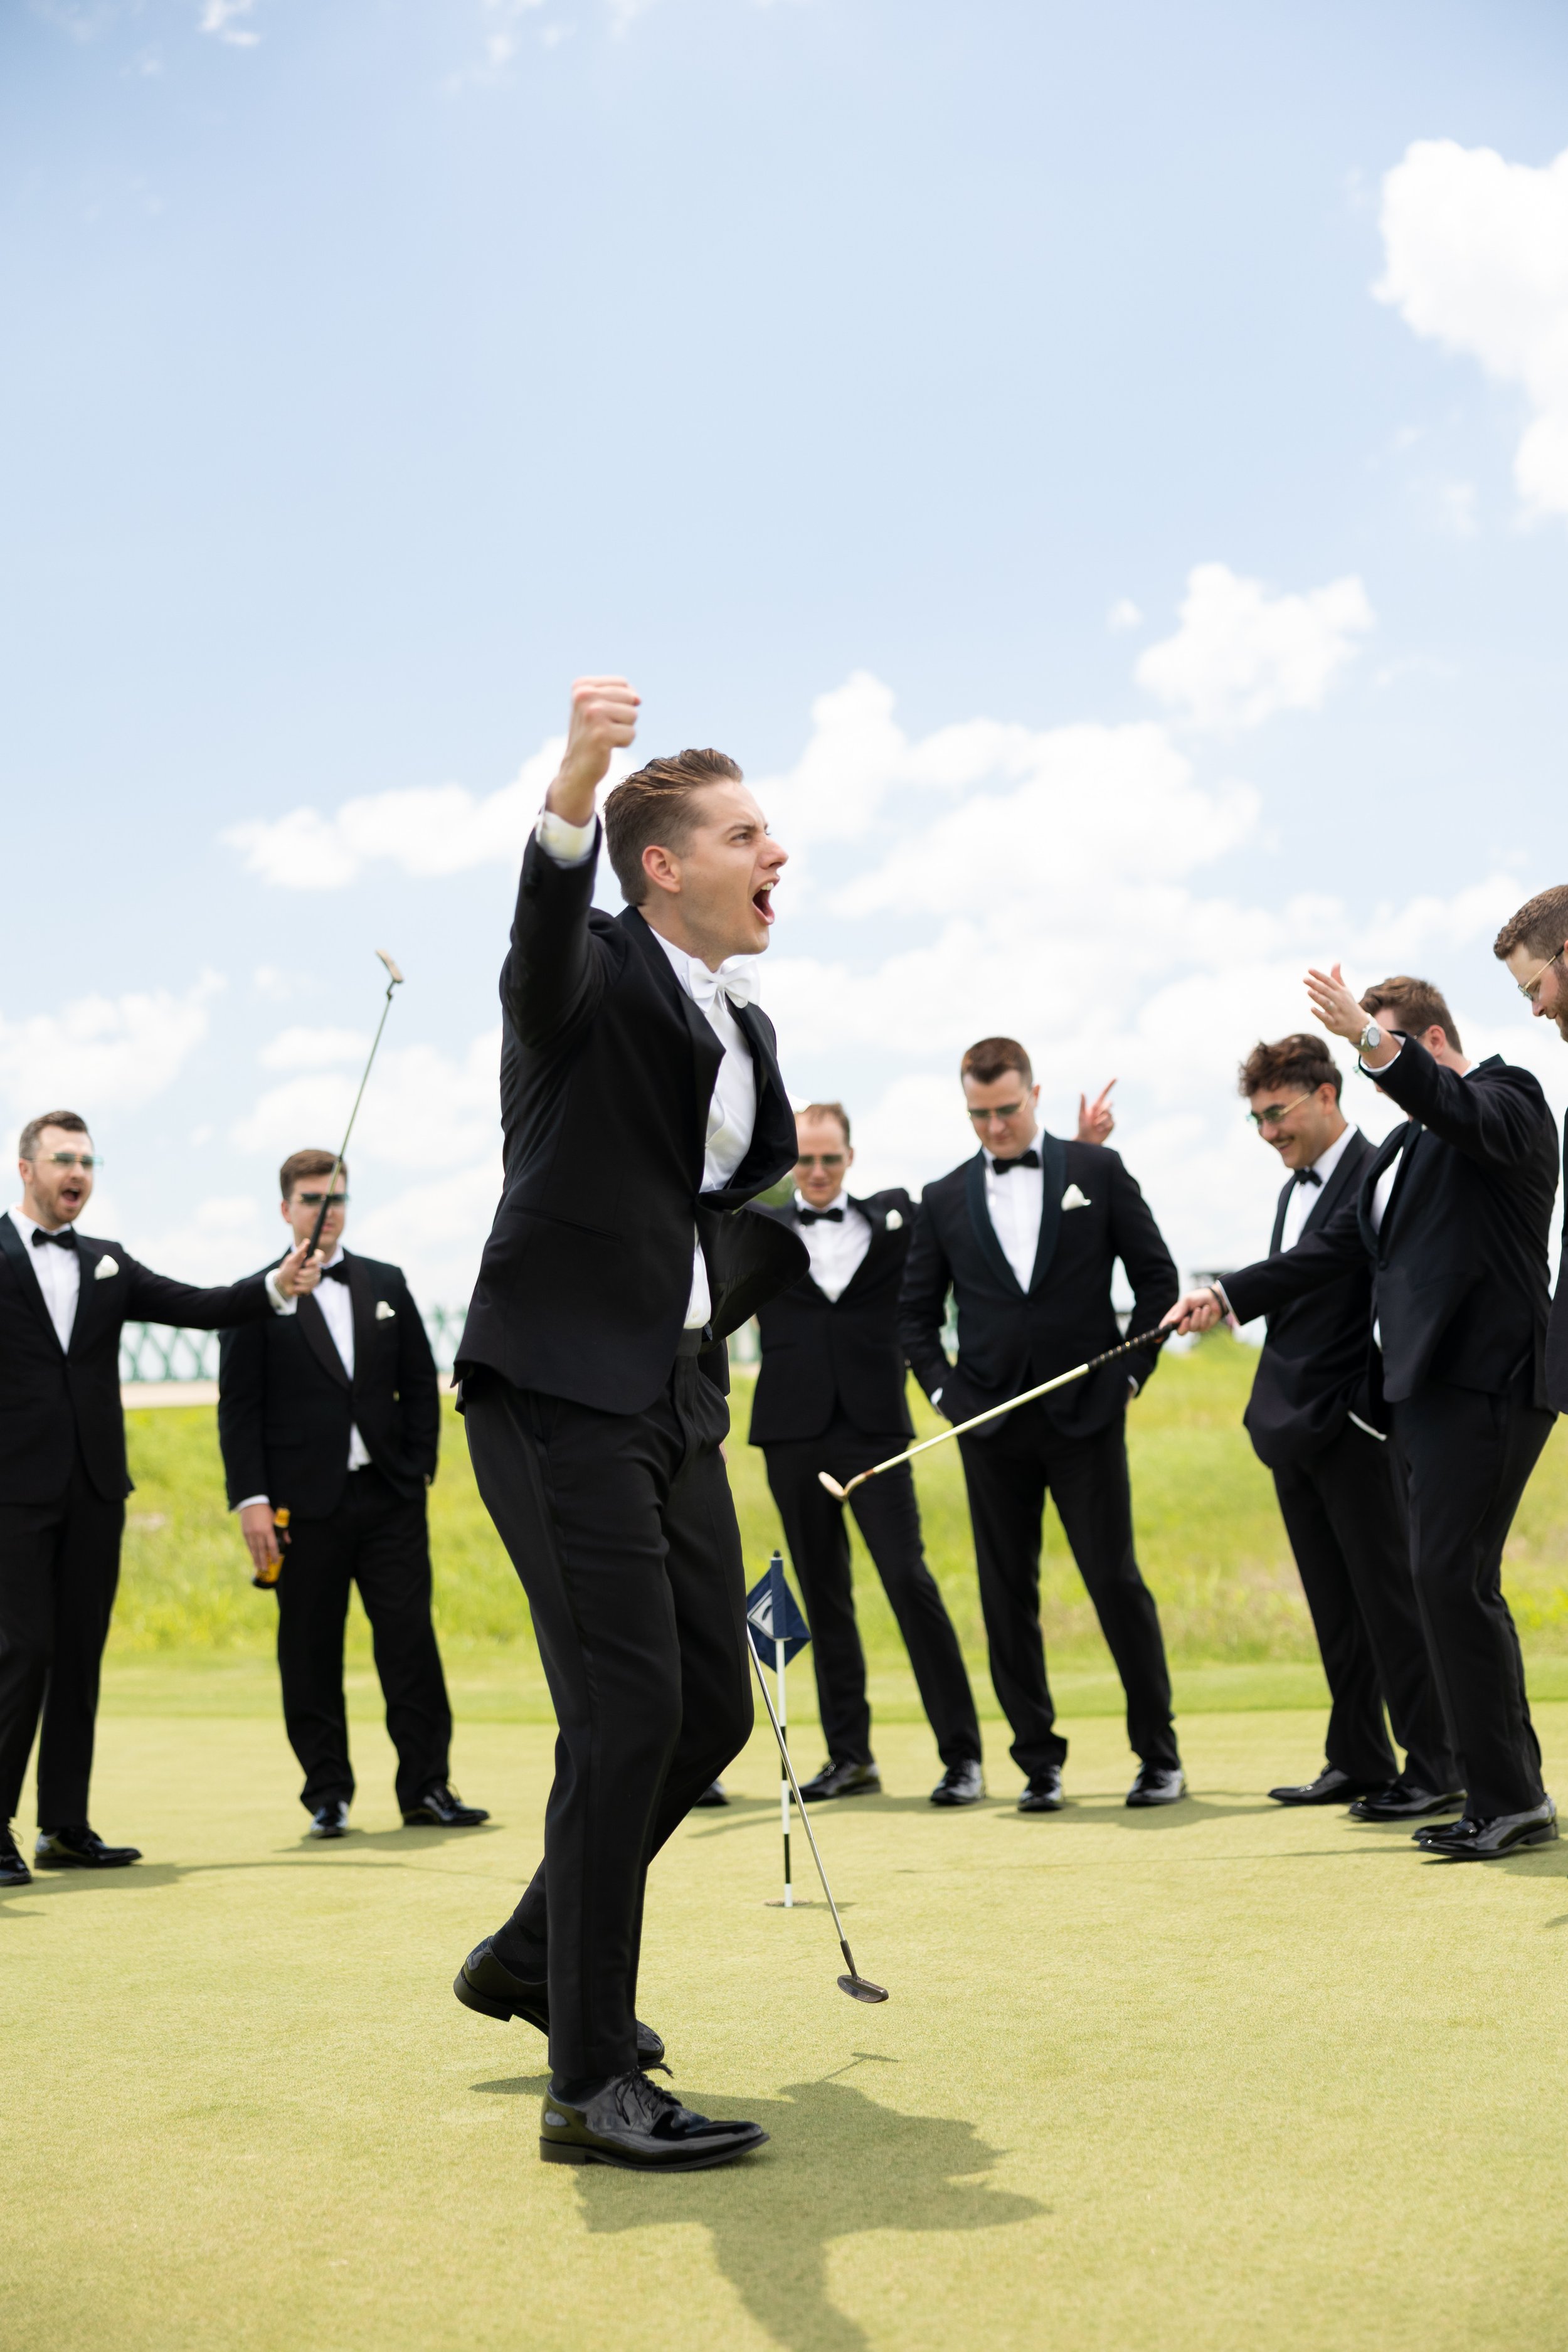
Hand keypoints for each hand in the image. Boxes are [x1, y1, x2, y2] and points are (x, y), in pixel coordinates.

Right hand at [240, 1503, 279, 1574]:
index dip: (274, 1555)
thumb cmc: (266, 1511)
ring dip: (257, 1559)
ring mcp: (250, 1534)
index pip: (272, 1546)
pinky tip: (254, 1558)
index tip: (276, 1562)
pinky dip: (251, 1553)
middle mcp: (258, 1533)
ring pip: (254, 1550)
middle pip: (262, 1550)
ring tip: (259, 1567)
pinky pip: (249, 1546)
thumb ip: (282, 1531)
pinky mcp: (245, 1533)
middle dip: (264, 1561)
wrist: (251, 1503)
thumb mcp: (276, 1519)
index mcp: (267, 1529)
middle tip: (266, 1569)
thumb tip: (288, 1542)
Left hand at [274, 1243, 321, 1296]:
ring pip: (314, 1279)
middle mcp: (314, 1266)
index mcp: (310, 1258)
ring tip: (295, 1280)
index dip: (315, 1260)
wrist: (283, 1285)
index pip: (320, 1256)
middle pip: (316, 1269)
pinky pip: (311, 1286)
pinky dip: (301, 1287)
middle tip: (296, 1274)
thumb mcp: (291, 1260)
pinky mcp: (313, 1285)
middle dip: (304, 1273)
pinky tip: (296, 1286)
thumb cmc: (286, 1270)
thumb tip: (307, 1241)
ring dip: (301, 1281)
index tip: (306, 1263)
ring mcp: (315, 1276)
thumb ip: (300, 1252)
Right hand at [545, 676, 641, 826]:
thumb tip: (638, 700)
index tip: (603, 715)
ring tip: (605, 736)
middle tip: (603, 728)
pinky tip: (606, 747)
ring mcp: (592, 714)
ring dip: (624, 729)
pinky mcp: (601, 733)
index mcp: (581, 685)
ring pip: (633, 715)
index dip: (622, 701)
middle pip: (630, 698)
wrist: (577, 768)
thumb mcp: (598, 706)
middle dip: (623, 716)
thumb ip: (619, 693)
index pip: (623, 683)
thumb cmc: (591, 735)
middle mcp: (584, 696)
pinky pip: (632, 733)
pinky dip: (623, 743)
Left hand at [1076, 1080, 1116, 1145]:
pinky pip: (1112, 1122)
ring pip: (1109, 1115)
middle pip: (1109, 1104)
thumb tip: (1082, 1092)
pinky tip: (1100, 1130)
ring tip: (1096, 1127)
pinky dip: (1105, 1126)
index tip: (1116, 1077)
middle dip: (1102, 1111)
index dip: (1110, 1085)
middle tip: (1094, 1120)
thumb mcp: (1081, 1115)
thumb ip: (1082, 1104)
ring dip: (1101, 1122)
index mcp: (1096, 1106)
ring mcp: (1108, 1117)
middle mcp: (1103, 1110)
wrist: (1086, 1140)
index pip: (1104, 1093)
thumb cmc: (1082, 1127)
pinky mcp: (1112, 1125)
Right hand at [1162, 1288, 1222, 1335]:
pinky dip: (1204, 1316)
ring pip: (1192, 1328)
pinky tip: (1206, 1309)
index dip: (1162, 1332)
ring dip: (1196, 1317)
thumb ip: (1180, 1310)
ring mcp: (1194, 1325)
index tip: (1157, 1339)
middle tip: (1186, 1319)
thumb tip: (1172, 1321)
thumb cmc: (1197, 1297)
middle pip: (1180, 1332)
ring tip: (1200, 1308)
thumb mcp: (1186, 1300)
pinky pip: (1202, 1326)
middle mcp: (1184, 1322)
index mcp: (1176, 1315)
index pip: (1167, 1325)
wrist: (1214, 1297)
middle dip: (1184, 1326)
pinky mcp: (1203, 1327)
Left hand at [1304, 961, 1372, 1047]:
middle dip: (1316, 984)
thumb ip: (1337, 978)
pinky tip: (1312, 1008)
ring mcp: (1337, 1012)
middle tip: (1305, 979)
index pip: (1329, 981)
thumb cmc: (1348, 1005)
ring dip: (1318, 997)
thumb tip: (1336, 962)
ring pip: (1326, 1003)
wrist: (1360, 1025)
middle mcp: (1339, 1000)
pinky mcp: (1334, 1023)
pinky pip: (1326, 1018)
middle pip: (1326, 991)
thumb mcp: (1345, 990)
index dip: (1319, 975)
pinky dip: (1319, 1013)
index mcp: (1341, 991)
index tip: (1309, 970)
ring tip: (1309, 991)